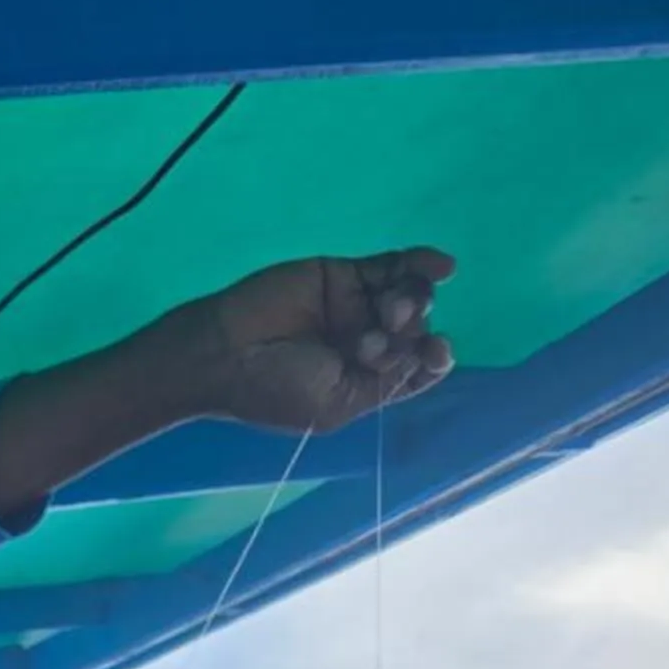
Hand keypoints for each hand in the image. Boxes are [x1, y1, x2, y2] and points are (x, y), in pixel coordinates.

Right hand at [184, 249, 455, 434]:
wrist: (224, 352)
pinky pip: (392, 266)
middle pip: (415, 331)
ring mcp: (357, 309)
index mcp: (365, 384)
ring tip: (391, 309)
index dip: (434, 358)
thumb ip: (385, 382)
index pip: (415, 370)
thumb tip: (427, 351)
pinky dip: (420, 264)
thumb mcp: (337, 404)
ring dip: (413, 301)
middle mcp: (366, 346)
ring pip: (408, 297)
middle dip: (411, 331)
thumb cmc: (277, 390)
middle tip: (379, 335)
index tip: (436, 349)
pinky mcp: (343, 276)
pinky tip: (443, 266)